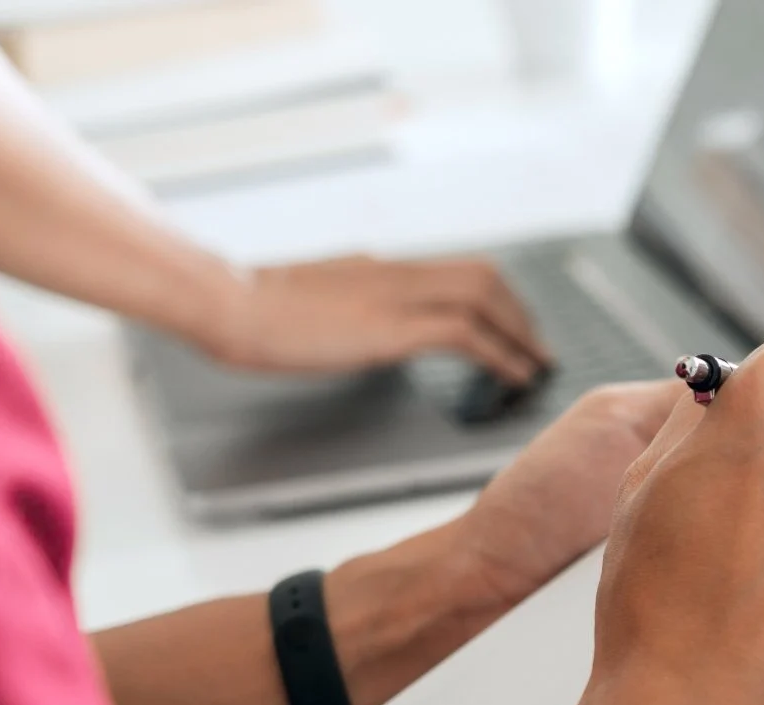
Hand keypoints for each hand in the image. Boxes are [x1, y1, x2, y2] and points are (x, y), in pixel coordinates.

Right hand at [204, 256, 552, 383]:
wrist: (226, 303)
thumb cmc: (257, 309)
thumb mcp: (320, 301)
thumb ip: (354, 307)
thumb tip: (370, 327)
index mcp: (383, 268)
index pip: (461, 270)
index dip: (499, 299)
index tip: (515, 326)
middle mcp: (398, 272)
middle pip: (486, 277)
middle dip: (521, 314)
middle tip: (537, 349)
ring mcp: (396, 296)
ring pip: (485, 297)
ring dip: (519, 334)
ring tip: (534, 366)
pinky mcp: (389, 326)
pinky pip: (465, 335)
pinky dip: (499, 356)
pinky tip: (511, 377)